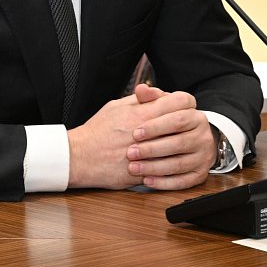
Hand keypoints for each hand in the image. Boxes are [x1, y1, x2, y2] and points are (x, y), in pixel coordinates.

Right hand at [67, 84, 212, 190]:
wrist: (79, 157)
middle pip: (184, 124)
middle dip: (188, 124)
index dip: (185, 103)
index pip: (180, 102)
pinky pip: (166, 172)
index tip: (183, 108)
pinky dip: (170, 168)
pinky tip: (169, 164)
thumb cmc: (95, 132)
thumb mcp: (116, 106)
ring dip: (182, 147)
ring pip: (179, 150)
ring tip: (180, 145)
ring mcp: (146, 155)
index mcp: (141, 114)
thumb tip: (153, 93)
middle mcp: (147, 133)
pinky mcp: (143, 174)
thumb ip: (139, 100)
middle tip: (185, 127)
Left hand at [125, 85, 216, 190]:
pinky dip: (164, 183)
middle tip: (130, 152)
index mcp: (194, 115)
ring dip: (154, 167)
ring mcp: (204, 155)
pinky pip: (183, 182)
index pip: (178, 118)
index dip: (156, 126)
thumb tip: (140, 89)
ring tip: (134, 168)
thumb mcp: (162, 107)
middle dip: (152, 148)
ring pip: (179, 163)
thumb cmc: (169, 122)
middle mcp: (203, 135)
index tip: (135, 132)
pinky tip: (147, 181)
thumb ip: (151, 98)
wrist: (190, 140)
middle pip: (178, 142)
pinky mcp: (201, 174)